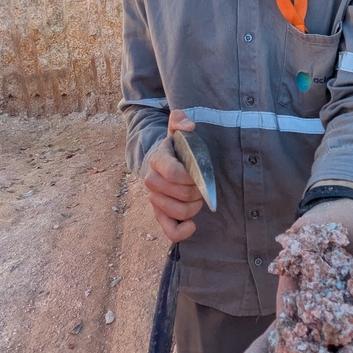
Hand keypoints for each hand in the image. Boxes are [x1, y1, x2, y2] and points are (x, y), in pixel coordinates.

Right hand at [143, 110, 204, 241]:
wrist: (161, 164)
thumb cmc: (175, 149)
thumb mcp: (177, 130)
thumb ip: (180, 120)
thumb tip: (189, 126)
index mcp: (158, 160)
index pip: (174, 173)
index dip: (191, 176)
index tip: (198, 172)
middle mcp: (152, 181)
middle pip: (181, 194)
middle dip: (197, 191)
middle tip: (201, 185)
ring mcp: (155, 199)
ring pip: (179, 212)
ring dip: (194, 207)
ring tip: (197, 198)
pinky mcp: (160, 215)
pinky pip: (170, 231)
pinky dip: (183, 231)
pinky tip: (193, 225)